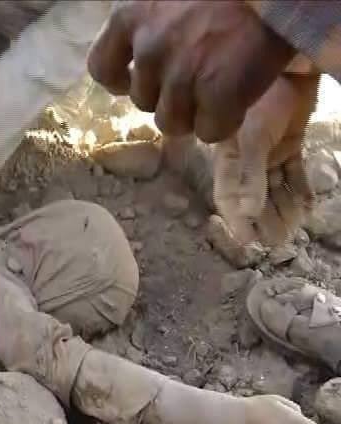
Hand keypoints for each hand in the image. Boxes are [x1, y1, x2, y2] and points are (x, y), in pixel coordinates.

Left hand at [87, 1, 295, 142]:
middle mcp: (148, 48)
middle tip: (199, 74)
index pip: (102, 69)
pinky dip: (225, 121)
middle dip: (168, 95)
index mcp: (130, 16)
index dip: (121, 80)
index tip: (134, 80)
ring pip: (172, 123)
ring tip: (221, 84)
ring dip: (195, 114)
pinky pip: (210, 132)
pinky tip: (239, 95)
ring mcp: (181, 74)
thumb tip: (141, 65)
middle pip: (143, 102)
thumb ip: (149, 26)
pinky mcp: (217, 94)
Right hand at [212, 71, 318, 245]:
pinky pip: (295, 174)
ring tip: (290, 233)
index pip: (229, 197)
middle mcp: (247, 159)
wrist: (286, 66)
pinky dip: (300, 191)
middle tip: (273, 244)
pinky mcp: (290, 144)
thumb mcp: (249, 140)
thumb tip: (245, 215)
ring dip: (282, 210)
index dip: (236, 220)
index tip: (246, 242)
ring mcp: (269, 152)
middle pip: (255, 197)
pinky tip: (306, 209)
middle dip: (264, 221)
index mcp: (228, 158)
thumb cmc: (258, 101)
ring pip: (276, 188)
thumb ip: (246, 177)